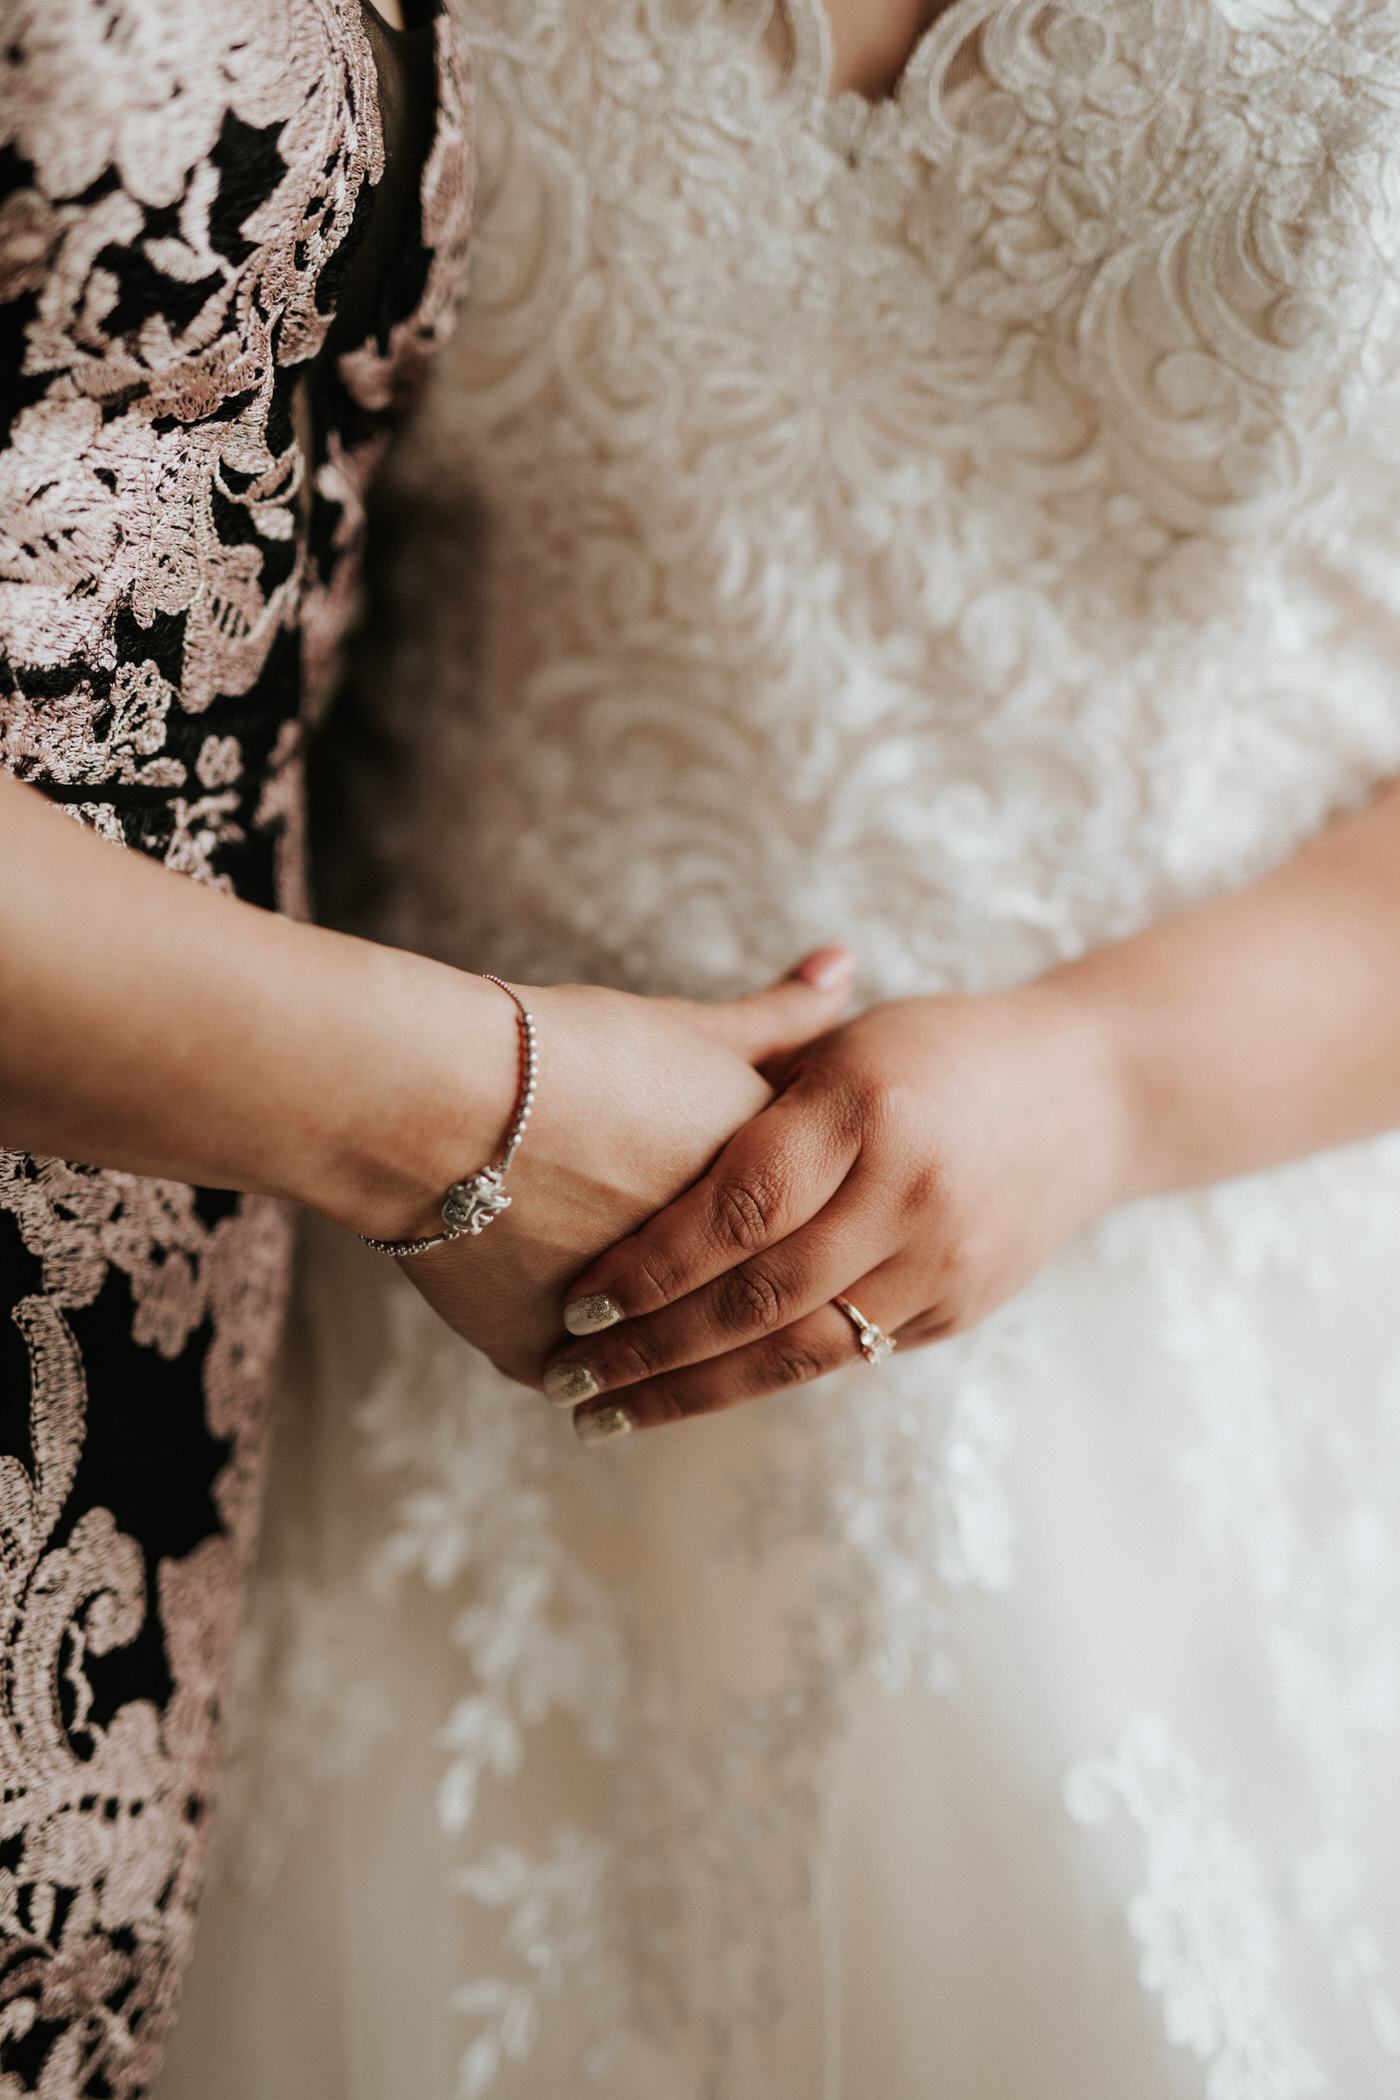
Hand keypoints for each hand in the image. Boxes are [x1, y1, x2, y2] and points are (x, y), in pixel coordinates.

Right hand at [398, 951, 856, 1383]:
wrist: (438, 1097)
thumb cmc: (565, 1051)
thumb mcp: (687, 1031)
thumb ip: (776, 1021)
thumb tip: (842, 962)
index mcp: (770, 1204)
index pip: (788, 1234)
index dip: (761, 1216)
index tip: (716, 1198)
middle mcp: (711, 1283)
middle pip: (720, 1308)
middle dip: (713, 1302)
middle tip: (670, 1268)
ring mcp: (626, 1334)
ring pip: (645, 1356)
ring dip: (637, 1341)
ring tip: (608, 1306)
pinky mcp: (547, 1358)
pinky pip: (564, 1365)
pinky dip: (559, 1344)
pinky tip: (549, 1304)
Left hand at [541, 984, 1124, 1434]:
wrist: (1096, 1093)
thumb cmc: (938, 1049)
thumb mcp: (849, 1041)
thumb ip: (753, 1071)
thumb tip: (624, 1114)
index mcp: (866, 1104)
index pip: (739, 1205)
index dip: (654, 1263)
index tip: (576, 1302)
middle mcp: (910, 1188)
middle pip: (759, 1292)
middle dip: (652, 1348)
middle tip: (567, 1380)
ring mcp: (944, 1258)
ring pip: (799, 1347)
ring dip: (693, 1392)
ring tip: (604, 1416)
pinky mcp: (961, 1306)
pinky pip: (846, 1356)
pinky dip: (762, 1379)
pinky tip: (694, 1396)